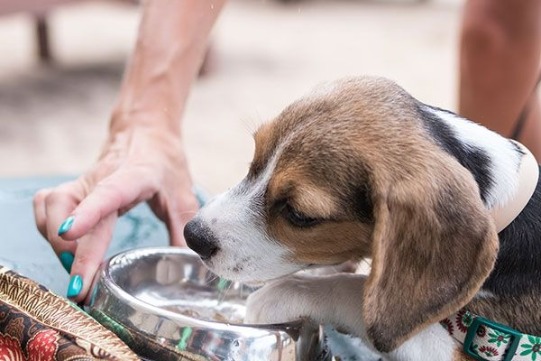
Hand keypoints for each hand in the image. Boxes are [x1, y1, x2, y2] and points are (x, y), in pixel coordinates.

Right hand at [33, 126, 198, 301]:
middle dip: (70, 252)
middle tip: (81, 289)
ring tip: (77, 270)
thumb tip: (191, 263)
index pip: (107, 193)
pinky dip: (46, 230)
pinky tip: (65, 248)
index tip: (70, 234)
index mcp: (134, 176)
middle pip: (70, 208)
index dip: (87, 213)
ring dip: (56, 243)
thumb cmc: (165, 163)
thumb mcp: (183, 194)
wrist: (146, 132)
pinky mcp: (72, 189)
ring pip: (50, 207)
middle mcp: (101, 177)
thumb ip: (184, 228)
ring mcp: (82, 182)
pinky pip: (45, 208)